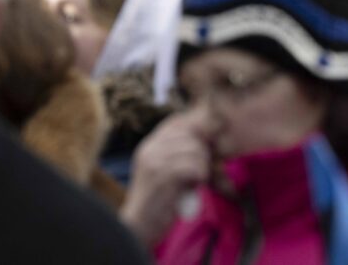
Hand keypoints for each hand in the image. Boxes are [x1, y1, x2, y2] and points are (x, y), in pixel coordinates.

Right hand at [120, 111, 211, 247]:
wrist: (139, 226)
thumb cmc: (158, 201)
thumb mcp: (165, 171)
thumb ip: (179, 154)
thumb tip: (208, 139)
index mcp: (149, 145)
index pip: (177, 121)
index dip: (196, 128)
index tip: (208, 143)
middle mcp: (149, 148)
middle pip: (190, 134)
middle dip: (204, 150)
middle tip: (205, 168)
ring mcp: (153, 161)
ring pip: (194, 149)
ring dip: (204, 165)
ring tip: (200, 178)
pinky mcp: (161, 176)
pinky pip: (192, 166)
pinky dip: (200, 175)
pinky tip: (197, 184)